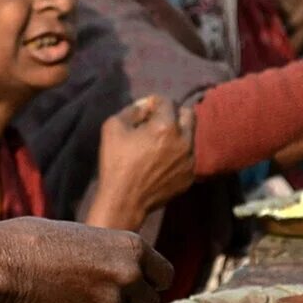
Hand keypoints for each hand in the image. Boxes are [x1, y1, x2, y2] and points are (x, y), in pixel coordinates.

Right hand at [0, 217, 173, 302]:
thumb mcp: (90, 240)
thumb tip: (133, 277)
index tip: (135, 289)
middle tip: (106, 302)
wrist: (9, 258)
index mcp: (132, 246)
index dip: (149, 285)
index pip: (165, 275)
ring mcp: (113, 297)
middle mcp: (129, 272)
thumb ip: (115, 258)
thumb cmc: (40, 244)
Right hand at [94, 96, 195, 227]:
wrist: (124, 201)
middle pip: (189, 114)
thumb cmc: (116, 163)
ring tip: (158, 145)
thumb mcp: (113, 128)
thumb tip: (145, 105)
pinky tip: (160, 164)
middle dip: (174, 113)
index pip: (168, 101)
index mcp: (166, 126)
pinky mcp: (190, 176)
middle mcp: (184, 140)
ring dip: (176, 135)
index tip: (145, 110)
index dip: (154, 102)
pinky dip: (176, 155)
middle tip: (158, 122)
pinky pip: (187, 158)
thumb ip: (132, 110)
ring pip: (189, 137)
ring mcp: (190, 159)